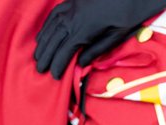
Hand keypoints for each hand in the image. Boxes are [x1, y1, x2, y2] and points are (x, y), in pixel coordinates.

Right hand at [34, 0, 165, 78]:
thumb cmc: (128, 13)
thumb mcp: (117, 35)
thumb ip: (98, 50)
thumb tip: (81, 64)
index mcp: (84, 29)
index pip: (65, 52)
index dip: (58, 65)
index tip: (54, 76)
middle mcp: (72, 18)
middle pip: (53, 41)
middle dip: (46, 57)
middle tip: (40, 70)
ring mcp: (69, 8)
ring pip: (50, 28)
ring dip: (42, 44)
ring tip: (37, 57)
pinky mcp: (70, 2)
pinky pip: (53, 16)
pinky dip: (45, 28)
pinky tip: (43, 36)